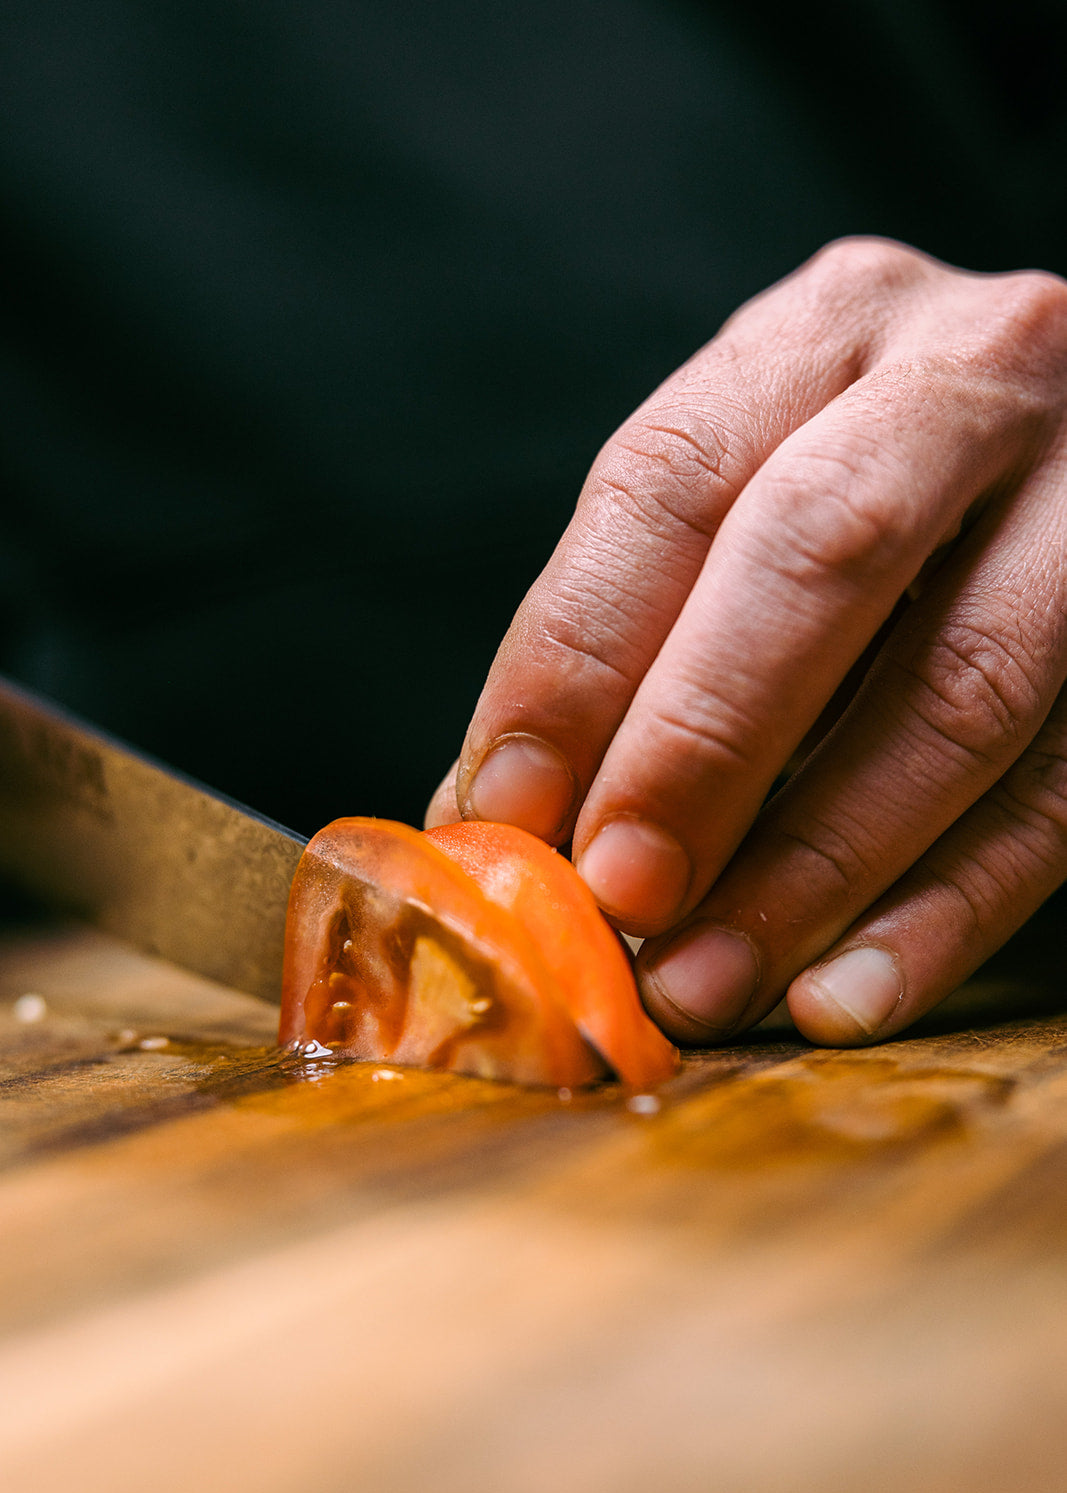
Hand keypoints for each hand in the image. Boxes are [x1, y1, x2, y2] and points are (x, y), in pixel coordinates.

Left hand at [426, 238, 1066, 1045]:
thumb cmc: (868, 506)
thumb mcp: (751, 511)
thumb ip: (637, 640)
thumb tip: (491, 827)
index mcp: (825, 332)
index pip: (669, 481)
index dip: (576, 658)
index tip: (505, 812)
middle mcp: (973, 373)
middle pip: (822, 552)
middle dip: (702, 742)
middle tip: (618, 892)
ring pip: (962, 686)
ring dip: (818, 862)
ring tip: (708, 977)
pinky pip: (1064, 790)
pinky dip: (949, 910)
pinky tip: (847, 994)